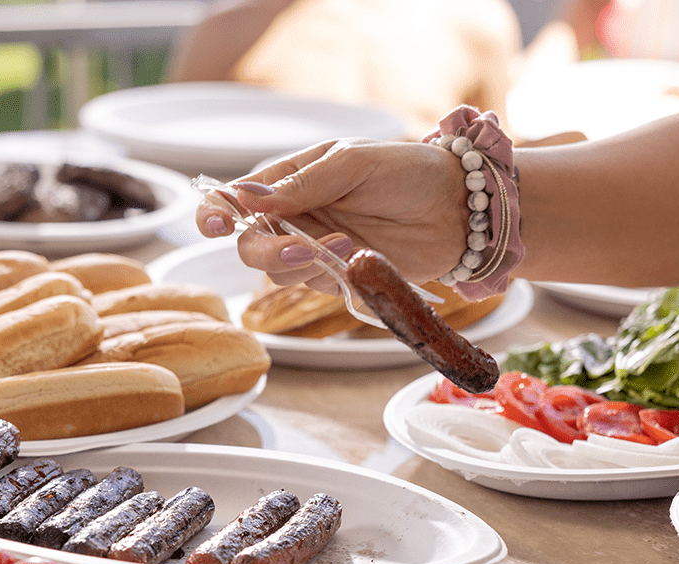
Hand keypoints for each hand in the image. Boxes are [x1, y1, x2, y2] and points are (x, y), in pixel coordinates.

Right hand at [195, 138, 470, 291]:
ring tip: (347, 244)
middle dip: (265, 251)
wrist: (463, 208)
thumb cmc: (409, 170)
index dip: (215, 213)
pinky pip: (316, 287)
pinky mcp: (341, 277)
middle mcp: (297, 216)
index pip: (235, 199)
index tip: (215, 223)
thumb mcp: (353, 163)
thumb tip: (248, 198)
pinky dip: (329, 276)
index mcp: (291, 180)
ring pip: (278, 273)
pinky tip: (358, 256)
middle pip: (249, 245)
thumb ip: (302, 183)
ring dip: (303, 264)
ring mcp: (317, 249)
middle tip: (298, 248)